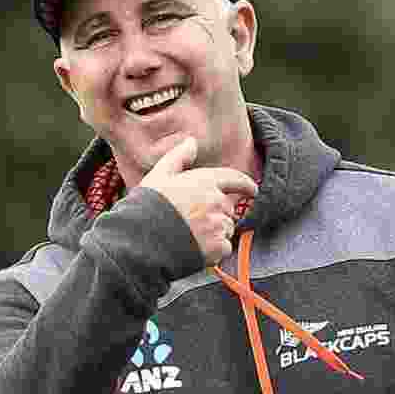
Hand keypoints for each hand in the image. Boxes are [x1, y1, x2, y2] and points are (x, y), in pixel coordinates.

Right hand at [138, 136, 257, 265]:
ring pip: (226, 229)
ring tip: (190, 236)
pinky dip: (213, 251)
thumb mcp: (159, 175)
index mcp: (204, 181)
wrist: (142, 239)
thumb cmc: (147, 206)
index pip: (234, 179)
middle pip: (227, 209)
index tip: (252, 190)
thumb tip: (191, 142)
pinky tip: (195, 249)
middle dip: (216, 214)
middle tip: (193, 222)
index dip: (245, 184)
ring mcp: (217, 224)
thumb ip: (178, 157)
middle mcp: (215, 201)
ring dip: (214, 233)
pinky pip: (223, 248)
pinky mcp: (217, 247)